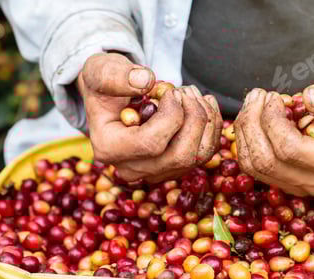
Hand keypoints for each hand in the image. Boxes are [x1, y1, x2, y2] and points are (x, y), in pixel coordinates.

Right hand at [78, 53, 221, 182]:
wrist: (111, 98)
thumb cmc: (105, 84)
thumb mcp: (101, 71)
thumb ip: (117, 75)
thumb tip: (146, 80)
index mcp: (109, 149)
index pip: (151, 143)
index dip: (171, 114)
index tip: (171, 91)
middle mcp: (133, 169)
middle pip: (180, 156)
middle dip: (194, 118)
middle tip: (187, 90)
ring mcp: (156, 172)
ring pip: (198, 156)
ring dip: (206, 121)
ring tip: (195, 93)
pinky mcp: (175, 167)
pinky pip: (205, 152)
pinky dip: (211, 126)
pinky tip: (204, 103)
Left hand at [234, 73, 313, 196]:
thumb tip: (311, 99)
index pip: (289, 149)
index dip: (273, 120)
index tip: (274, 96)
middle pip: (265, 160)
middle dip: (253, 122)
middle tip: (259, 94)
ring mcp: (298, 186)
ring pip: (253, 164)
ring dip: (245, 130)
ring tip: (255, 102)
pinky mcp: (283, 181)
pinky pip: (251, 165)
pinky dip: (246, 139)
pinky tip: (254, 117)